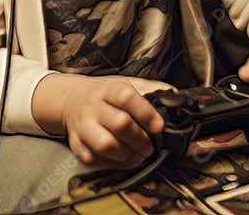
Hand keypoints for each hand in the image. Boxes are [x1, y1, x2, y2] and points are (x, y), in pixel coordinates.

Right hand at [37, 74, 170, 168]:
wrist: (73, 98)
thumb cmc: (107, 95)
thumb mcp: (127, 84)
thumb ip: (151, 89)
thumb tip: (175, 95)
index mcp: (108, 89)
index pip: (127, 98)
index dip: (146, 114)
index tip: (159, 126)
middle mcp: (93, 106)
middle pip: (119, 124)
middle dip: (140, 139)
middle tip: (149, 146)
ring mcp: (82, 125)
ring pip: (104, 144)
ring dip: (125, 153)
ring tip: (133, 153)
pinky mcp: (75, 142)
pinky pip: (92, 158)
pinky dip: (108, 162)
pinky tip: (117, 157)